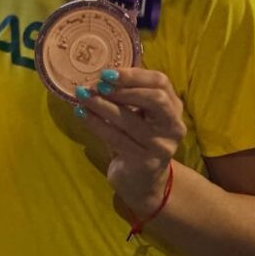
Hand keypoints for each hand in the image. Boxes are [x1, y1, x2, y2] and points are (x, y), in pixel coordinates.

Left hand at [74, 67, 185, 215]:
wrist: (142, 181)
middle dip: (122, 89)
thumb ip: (128, 94)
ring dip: (101, 105)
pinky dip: (96, 123)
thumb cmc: (136, 139)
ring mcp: (161, 145)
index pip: (160, 82)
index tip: (106, 73)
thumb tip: (98, 76)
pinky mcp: (145, 162)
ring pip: (129, 119)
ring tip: (82, 96)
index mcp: (173, 107)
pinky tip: (81, 114)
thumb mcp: (139, 114)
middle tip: (95, 85)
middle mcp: (172, 125)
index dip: (133, 75)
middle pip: (155, 99)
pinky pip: (116, 138)